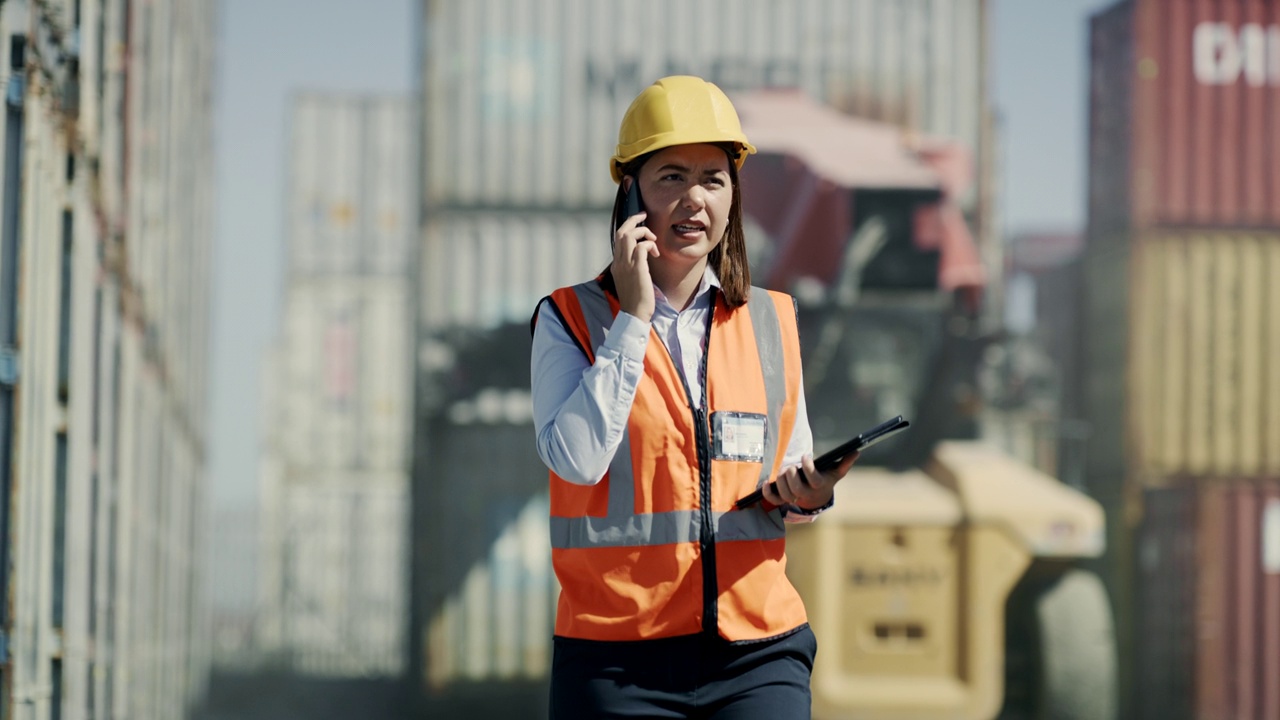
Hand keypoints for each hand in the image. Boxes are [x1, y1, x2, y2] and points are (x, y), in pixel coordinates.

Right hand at [612, 197, 658, 320]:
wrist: (634, 314)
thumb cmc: (636, 300)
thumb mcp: (630, 280)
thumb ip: (632, 267)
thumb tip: (642, 256)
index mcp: (616, 264)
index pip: (618, 238)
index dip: (628, 226)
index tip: (638, 222)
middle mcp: (618, 262)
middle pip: (621, 232)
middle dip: (633, 220)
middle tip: (644, 216)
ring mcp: (626, 265)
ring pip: (630, 235)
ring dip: (643, 232)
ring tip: (653, 240)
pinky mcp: (637, 268)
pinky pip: (642, 246)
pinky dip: (649, 244)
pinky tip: (656, 253)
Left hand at [762, 451, 859, 510]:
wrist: (817, 498)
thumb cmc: (825, 479)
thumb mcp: (835, 472)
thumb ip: (845, 463)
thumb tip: (856, 451)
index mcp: (819, 485)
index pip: (814, 479)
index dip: (808, 467)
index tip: (805, 456)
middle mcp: (806, 494)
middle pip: (796, 489)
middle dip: (791, 475)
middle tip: (791, 465)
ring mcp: (795, 498)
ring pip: (785, 494)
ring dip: (781, 481)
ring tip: (784, 470)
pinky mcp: (784, 500)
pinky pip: (774, 500)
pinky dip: (768, 492)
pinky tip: (766, 483)